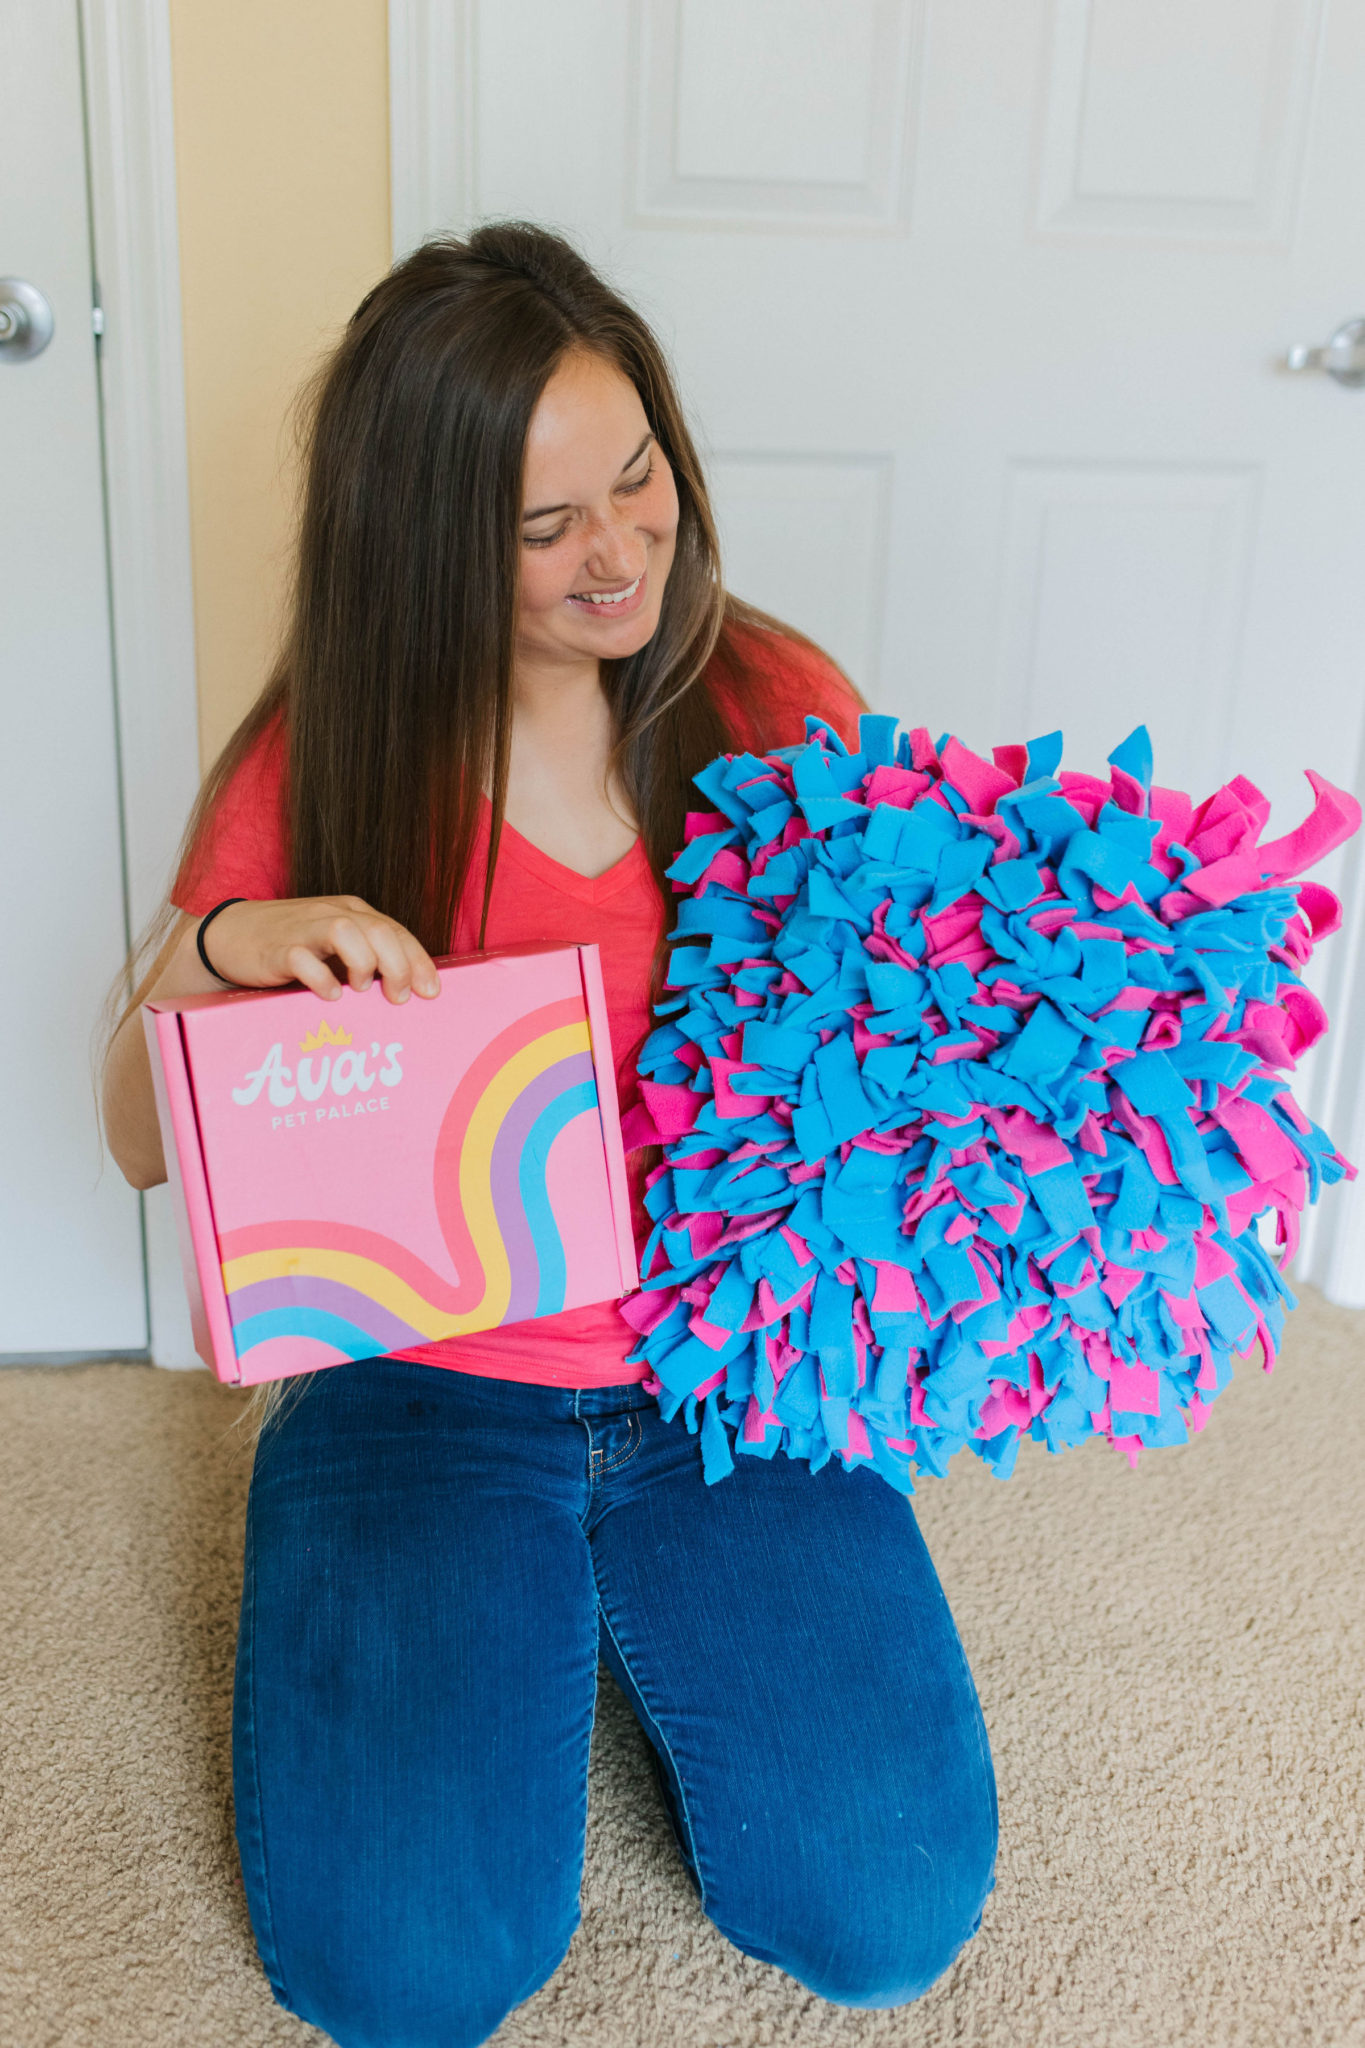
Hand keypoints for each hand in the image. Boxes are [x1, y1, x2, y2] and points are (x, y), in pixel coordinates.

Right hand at [201, 897, 441, 1004]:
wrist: (230, 934)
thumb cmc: (291, 944)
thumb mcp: (334, 946)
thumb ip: (365, 958)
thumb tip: (404, 991)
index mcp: (353, 912)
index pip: (397, 932)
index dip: (419, 962)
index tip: (431, 992)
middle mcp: (332, 914)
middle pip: (380, 931)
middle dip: (399, 967)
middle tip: (398, 998)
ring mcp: (304, 928)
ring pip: (347, 932)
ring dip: (363, 964)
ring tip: (359, 989)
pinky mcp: (277, 948)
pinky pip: (303, 958)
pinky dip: (320, 979)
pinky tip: (328, 996)